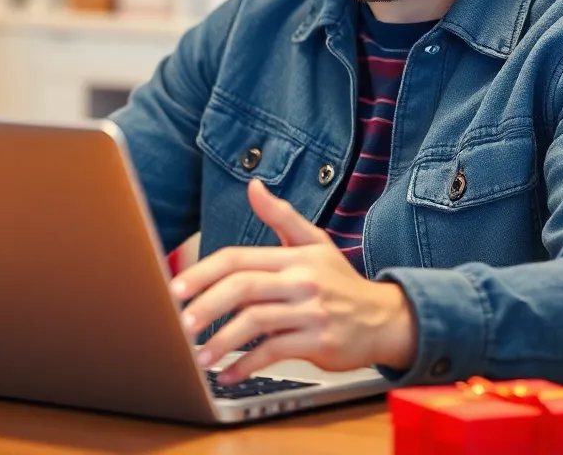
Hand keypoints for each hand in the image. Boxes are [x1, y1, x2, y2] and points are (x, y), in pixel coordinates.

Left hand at [170, 179, 417, 383]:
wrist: (385, 319)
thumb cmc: (341, 283)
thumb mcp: (315, 243)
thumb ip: (281, 216)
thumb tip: (254, 187)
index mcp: (293, 257)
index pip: (238, 259)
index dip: (204, 272)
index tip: (177, 288)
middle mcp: (301, 281)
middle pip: (242, 288)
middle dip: (206, 306)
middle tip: (180, 323)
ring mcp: (310, 312)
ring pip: (254, 323)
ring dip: (222, 341)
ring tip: (200, 356)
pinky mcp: (318, 343)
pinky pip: (273, 354)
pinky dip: (246, 366)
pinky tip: (228, 374)